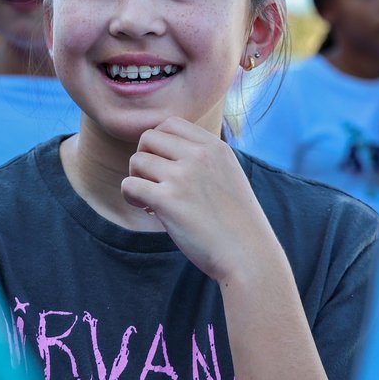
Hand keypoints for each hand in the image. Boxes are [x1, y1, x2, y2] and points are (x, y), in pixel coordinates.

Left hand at [121, 117, 281, 282]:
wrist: (249, 256)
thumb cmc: (237, 223)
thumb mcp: (228, 176)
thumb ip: (203, 159)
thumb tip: (162, 153)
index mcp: (216, 147)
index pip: (170, 124)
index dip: (159, 144)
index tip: (166, 167)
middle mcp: (200, 156)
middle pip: (148, 137)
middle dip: (144, 159)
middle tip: (154, 183)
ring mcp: (184, 177)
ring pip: (137, 161)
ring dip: (137, 180)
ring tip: (152, 201)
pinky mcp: (168, 201)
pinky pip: (130, 186)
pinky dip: (131, 197)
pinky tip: (148, 210)